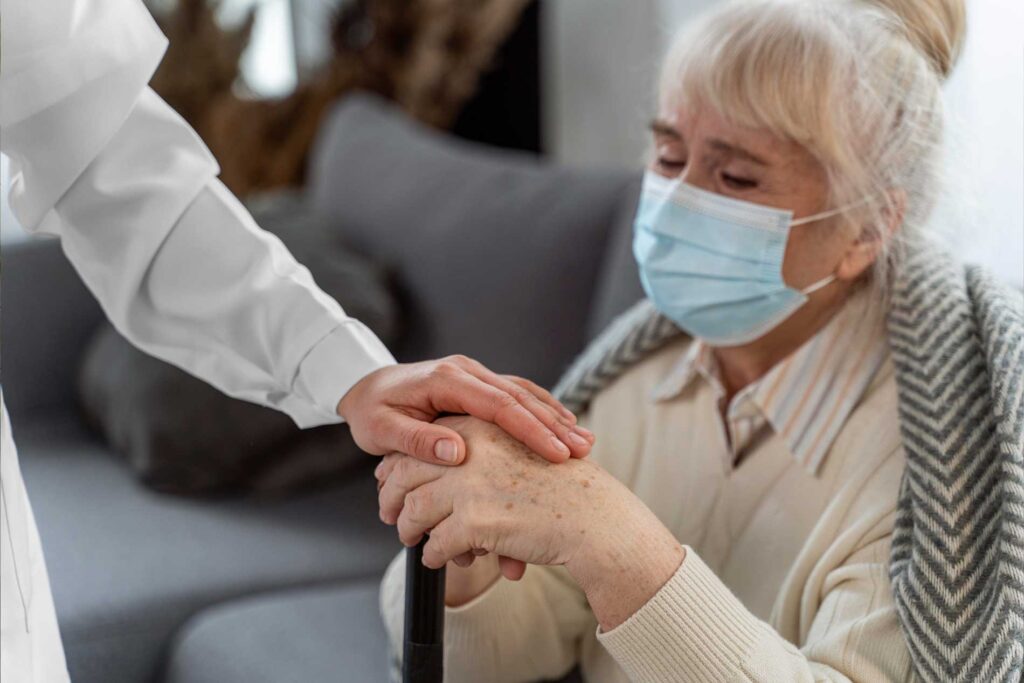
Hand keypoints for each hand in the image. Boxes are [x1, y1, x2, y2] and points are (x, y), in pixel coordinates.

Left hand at [337, 355, 593, 465]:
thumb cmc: (371, 412)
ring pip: (525, 393)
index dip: (530, 430)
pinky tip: (563, 427)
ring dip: (555, 417)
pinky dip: (543, 410)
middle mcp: (466, 371)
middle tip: (582, 452)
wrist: (363, 385)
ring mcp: (475, 374)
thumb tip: (458, 453)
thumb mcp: (384, 430)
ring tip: (583, 443)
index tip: (556, 454)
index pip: (498, 405)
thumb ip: (419, 441)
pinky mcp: (479, 384)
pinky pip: (518, 395)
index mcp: (446, 380)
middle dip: (554, 424)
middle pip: (520, 397)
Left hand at [376, 416, 684, 627]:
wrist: (598, 519)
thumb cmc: (565, 490)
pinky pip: (436, 542)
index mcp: (483, 422)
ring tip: (410, 538)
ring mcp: (471, 483)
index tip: (392, 481)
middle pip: (407, 471)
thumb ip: (483, 449)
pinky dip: (432, 554)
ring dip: (408, 529)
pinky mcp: (475, 519)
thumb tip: (448, 455)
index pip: (425, 439)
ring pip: (415, 509)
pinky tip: (437, 558)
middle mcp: (472, 447)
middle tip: (389, 514)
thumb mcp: (520, 451)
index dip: (402, 463)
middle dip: (393, 496)